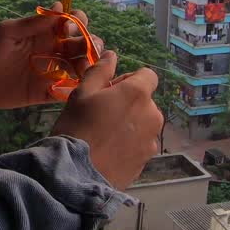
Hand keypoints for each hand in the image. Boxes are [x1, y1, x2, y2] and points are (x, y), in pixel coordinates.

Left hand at [0, 3, 101, 108]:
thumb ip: (32, 23)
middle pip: (82, 45)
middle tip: (86, 51)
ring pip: (80, 67)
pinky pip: (67, 91)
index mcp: (45, 33)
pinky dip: (76, 89)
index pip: (72, 23)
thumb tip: (59, 6)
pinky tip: (77, 87)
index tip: (70, 29)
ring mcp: (52, 72)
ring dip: (88, 66)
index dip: (78, 23)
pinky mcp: (46, 92)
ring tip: (84, 69)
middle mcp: (53, 51)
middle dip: (90, 45)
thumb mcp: (7, 32)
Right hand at [50, 51, 162, 189]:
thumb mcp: (82, 93)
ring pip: (144, 123)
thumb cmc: (78, 127)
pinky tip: (109, 151)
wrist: (77, 174)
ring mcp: (152, 140)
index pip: (148, 75)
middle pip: (145, 101)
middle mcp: (152, 115)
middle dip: (128, 103)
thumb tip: (111, 55)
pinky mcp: (147, 160)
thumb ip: (100, 71)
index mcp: (138, 94)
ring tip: (105, 136)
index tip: (110, 90)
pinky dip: (129, 144)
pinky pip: (140, 144)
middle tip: (102, 114)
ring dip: (130, 124)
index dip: (129, 79)